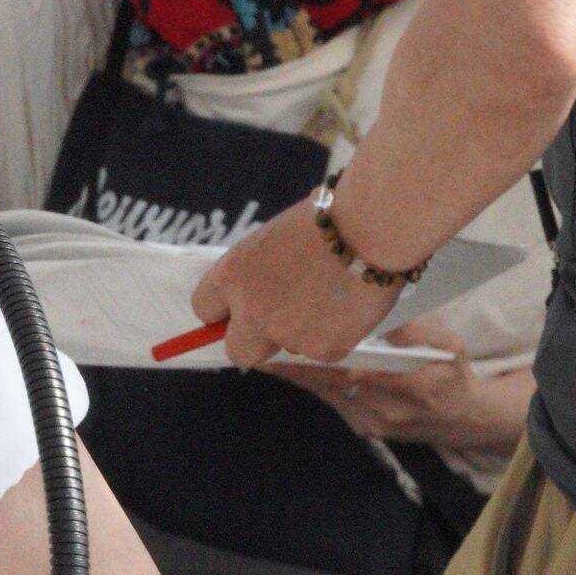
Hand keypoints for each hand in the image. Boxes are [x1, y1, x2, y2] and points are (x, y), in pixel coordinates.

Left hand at [194, 199, 402, 366]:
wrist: (371, 230)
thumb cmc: (324, 223)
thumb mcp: (270, 241)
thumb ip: (254, 275)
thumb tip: (249, 296)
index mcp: (231, 276)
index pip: (204, 310)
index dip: (224, 312)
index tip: (236, 313)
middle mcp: (252, 311)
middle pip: (237, 350)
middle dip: (253, 341)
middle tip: (278, 322)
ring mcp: (286, 334)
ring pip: (286, 348)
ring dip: (300, 333)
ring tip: (327, 297)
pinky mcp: (323, 350)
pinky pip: (321, 352)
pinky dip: (334, 336)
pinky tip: (347, 307)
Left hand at [265, 320, 534, 454]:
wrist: (466, 419)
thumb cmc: (454, 373)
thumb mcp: (448, 344)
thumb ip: (414, 329)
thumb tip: (377, 313)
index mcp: (411, 386)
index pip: (352, 371)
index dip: (315, 357)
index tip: (283, 340)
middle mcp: (386, 411)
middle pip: (327, 383)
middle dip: (291, 362)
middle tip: (257, 340)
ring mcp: (371, 423)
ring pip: (322, 392)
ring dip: (294, 371)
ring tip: (264, 346)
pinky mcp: (362, 428)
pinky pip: (329, 399)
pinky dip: (309, 379)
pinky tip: (290, 362)